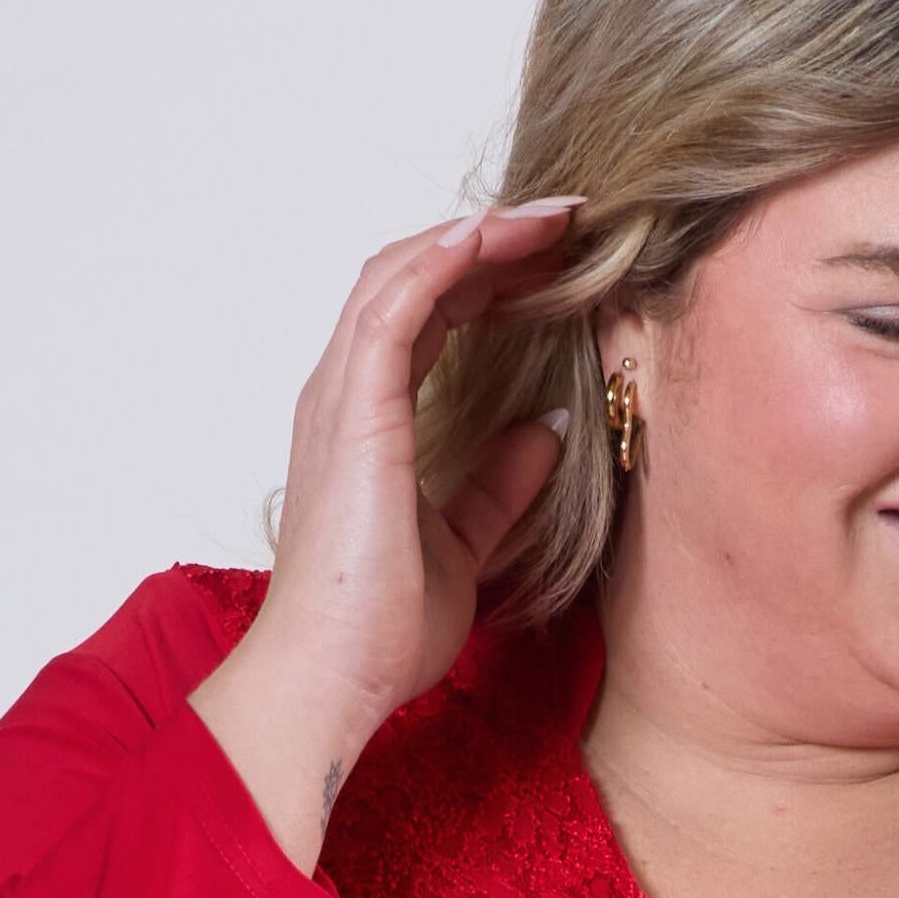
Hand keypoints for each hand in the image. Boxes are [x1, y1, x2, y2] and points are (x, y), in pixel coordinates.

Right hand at [188, 199, 583, 868]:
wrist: (331, 678)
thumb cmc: (379, 631)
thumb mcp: (465, 547)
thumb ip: (497, 487)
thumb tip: (543, 435)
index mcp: (364, 420)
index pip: (425, 315)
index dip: (487, 277)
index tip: (555, 261)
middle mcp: (342, 394)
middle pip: (415, 277)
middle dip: (490, 241)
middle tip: (567, 223)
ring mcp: (340, 397)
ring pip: (403, 274)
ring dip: (478, 236)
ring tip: (552, 219)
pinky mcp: (353, 412)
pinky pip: (395, 305)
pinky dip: (443, 262)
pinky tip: (494, 235)